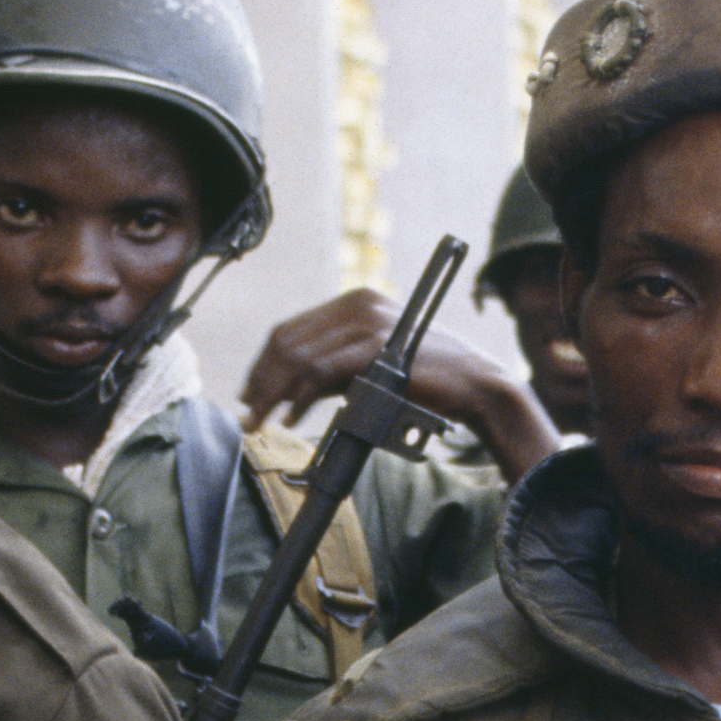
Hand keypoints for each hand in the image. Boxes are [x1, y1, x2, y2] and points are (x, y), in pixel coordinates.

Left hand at [238, 288, 556, 481]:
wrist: (473, 387)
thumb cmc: (425, 383)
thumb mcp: (370, 367)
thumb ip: (332, 370)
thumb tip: (286, 389)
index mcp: (354, 302)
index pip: (291, 329)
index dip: (262, 363)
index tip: (249, 393)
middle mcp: (358, 304)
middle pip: (287, 340)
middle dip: (261, 380)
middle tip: (248, 412)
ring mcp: (368, 322)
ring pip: (300, 356)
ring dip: (274, 393)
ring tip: (263, 419)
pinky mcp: (377, 345)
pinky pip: (323, 371)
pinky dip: (301, 397)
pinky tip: (292, 415)